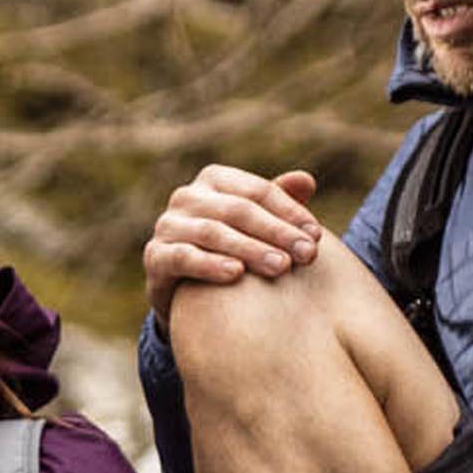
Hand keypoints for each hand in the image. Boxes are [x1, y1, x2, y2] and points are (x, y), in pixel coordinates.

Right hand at [144, 163, 323, 322]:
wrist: (183, 292)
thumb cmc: (228, 249)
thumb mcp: (254, 225)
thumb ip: (278, 203)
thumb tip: (307, 181)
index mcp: (214, 180)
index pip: (258, 191)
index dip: (290, 212)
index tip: (316, 236)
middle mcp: (187, 197)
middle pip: (238, 210)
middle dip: (276, 232)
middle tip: (307, 255)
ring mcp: (168, 225)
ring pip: (214, 233)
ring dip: (250, 249)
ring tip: (281, 267)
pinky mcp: (155, 257)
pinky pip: (184, 257)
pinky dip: (210, 265)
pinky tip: (236, 274)